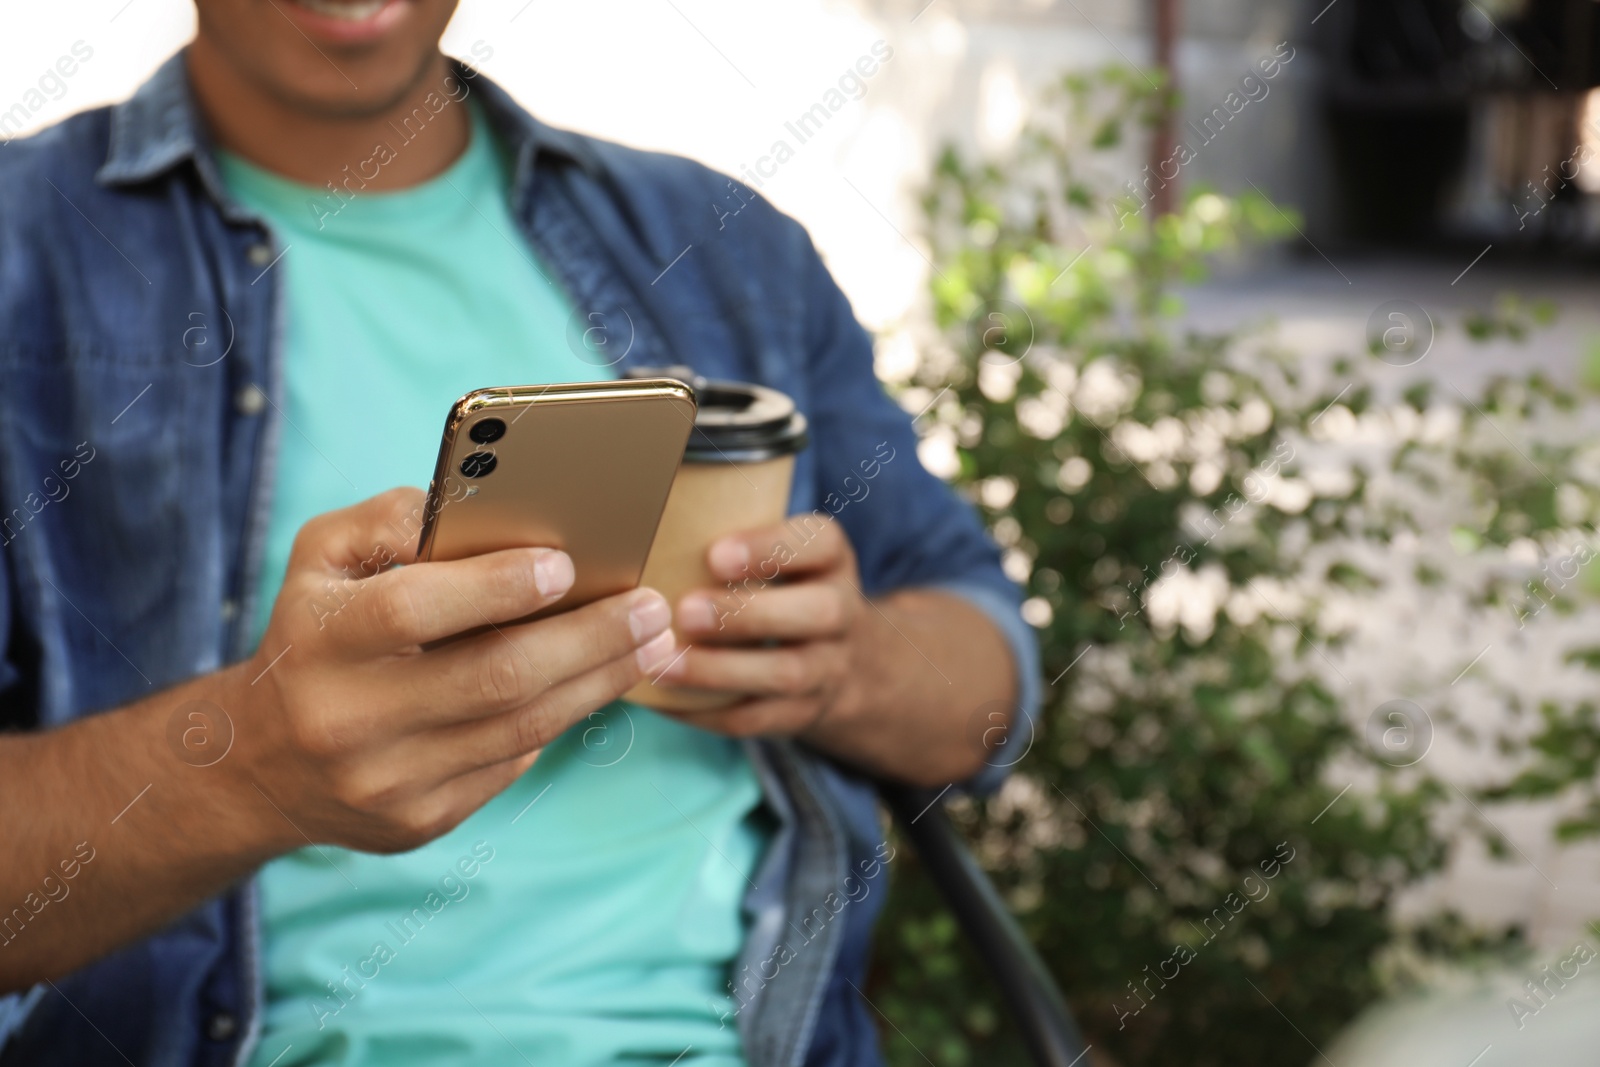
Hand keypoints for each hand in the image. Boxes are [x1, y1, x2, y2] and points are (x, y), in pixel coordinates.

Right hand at [228, 488, 678, 853]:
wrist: (263, 763)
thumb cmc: (318, 630)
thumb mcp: (326, 558)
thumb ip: (395, 519)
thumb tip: (486, 508)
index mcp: (321, 640)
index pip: (415, 608)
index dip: (495, 586)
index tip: (566, 564)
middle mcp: (347, 718)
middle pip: (495, 678)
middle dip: (589, 639)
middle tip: (652, 607)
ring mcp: (386, 781)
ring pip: (521, 729)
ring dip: (601, 681)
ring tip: (654, 642)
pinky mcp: (420, 822)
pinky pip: (513, 765)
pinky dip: (564, 717)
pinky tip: (603, 682)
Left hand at [654, 515, 865, 738]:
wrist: (844, 660)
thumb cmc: (782, 587)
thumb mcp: (781, 553)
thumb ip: (732, 540)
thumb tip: (644, 526)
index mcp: (830, 559)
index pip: (818, 544)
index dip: (770, 548)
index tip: (715, 554)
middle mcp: (840, 612)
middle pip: (816, 613)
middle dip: (747, 614)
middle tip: (685, 611)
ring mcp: (828, 668)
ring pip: (787, 674)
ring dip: (720, 670)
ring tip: (665, 661)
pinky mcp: (803, 713)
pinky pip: (757, 719)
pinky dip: (705, 711)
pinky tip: (664, 697)